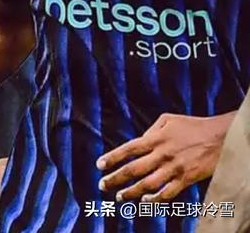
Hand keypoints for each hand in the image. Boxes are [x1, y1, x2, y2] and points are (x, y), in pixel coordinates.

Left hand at [97, 112, 235, 202]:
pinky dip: (155, 199)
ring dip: (131, 192)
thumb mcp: (168, 119)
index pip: (128, 149)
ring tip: (119, 197)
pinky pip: (167, 193)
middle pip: (133, 169)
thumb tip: (139, 141)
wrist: (219, 137)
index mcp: (156, 138)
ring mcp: (174, 169)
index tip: (99, 165)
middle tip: (102, 185)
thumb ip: (151, 130)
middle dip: (115, 178)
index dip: (112, 157)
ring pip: (147, 185)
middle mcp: (162, 154)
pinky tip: (145, 201)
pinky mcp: (186, 179)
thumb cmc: (192, 125)